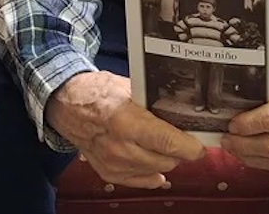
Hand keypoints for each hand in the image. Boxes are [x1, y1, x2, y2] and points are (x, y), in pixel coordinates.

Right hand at [45, 71, 205, 188]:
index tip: (201, 145)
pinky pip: (139, 181)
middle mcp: (120, 147)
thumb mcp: (129, 88)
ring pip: (156, 171)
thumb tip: (182, 110)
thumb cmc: (97, 92)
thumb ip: (154, 103)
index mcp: (127, 121)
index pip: (168, 142)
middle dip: (180, 152)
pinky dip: (151, 174)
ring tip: (165, 145)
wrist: (67, 105)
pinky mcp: (108, 172)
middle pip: (166, 160)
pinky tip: (156, 166)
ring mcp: (113, 162)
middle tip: (184, 139)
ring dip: (165, 160)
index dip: (190, 147)